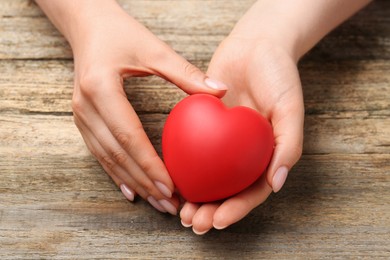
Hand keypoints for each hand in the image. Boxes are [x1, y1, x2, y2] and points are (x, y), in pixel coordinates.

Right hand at [47, 1, 226, 213]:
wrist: (88, 25)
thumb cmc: (121, 33)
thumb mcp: (153, 48)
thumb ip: (185, 72)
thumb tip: (220, 92)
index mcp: (101, 88)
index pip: (128, 136)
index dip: (149, 164)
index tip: (171, 187)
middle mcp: (85, 106)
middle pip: (117, 154)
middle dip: (144, 183)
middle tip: (169, 204)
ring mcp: (81, 115)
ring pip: (108, 159)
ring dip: (133, 183)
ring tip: (157, 203)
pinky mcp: (83, 119)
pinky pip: (100, 153)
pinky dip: (117, 174)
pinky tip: (132, 191)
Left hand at [180, 36, 303, 233]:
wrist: (255, 45)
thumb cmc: (279, 76)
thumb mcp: (290, 108)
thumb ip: (288, 145)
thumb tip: (277, 183)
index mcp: (265, 155)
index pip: (251, 191)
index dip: (236, 210)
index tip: (217, 221)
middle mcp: (243, 153)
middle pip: (227, 190)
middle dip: (210, 211)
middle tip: (193, 223)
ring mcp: (224, 140)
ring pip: (208, 176)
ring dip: (195, 196)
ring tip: (181, 210)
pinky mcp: (205, 124)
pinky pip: (193, 149)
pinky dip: (184, 166)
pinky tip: (172, 177)